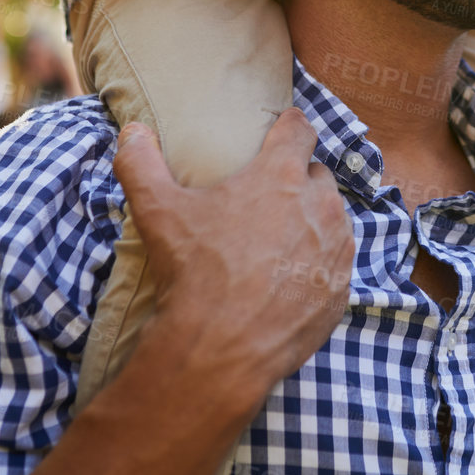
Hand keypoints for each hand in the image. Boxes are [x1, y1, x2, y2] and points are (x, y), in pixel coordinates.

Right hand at [113, 109, 354, 396]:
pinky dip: (320, 263)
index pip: (300, 129)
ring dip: (314, 220)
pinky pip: (336, 263)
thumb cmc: (193, 272)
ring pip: (333, 218)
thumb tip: (133, 131)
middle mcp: (319, 205)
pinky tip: (292, 275)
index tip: (285, 126)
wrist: (222, 349)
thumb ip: (141, 164)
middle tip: (270, 195)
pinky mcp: (341, 288)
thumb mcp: (157, 212)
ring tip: (282, 236)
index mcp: (281, 175)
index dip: (291, 125)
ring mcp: (336, 249)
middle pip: (317, 175)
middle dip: (299, 179)